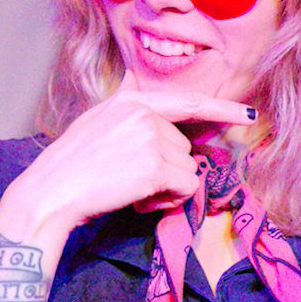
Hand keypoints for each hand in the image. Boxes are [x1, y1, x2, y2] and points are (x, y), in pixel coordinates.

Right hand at [1, 72, 254, 243]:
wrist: (51, 191)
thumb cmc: (71, 166)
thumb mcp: (98, 123)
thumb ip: (128, 114)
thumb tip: (152, 108)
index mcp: (131, 100)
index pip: (187, 101)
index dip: (222, 108)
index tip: (249, 113)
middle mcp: (144, 113)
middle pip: (184, 147)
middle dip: (167, 169)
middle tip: (132, 182)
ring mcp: (151, 138)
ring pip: (187, 169)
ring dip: (167, 188)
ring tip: (131, 191)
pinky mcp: (156, 166)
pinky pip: (186, 187)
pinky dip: (169, 201)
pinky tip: (140, 201)